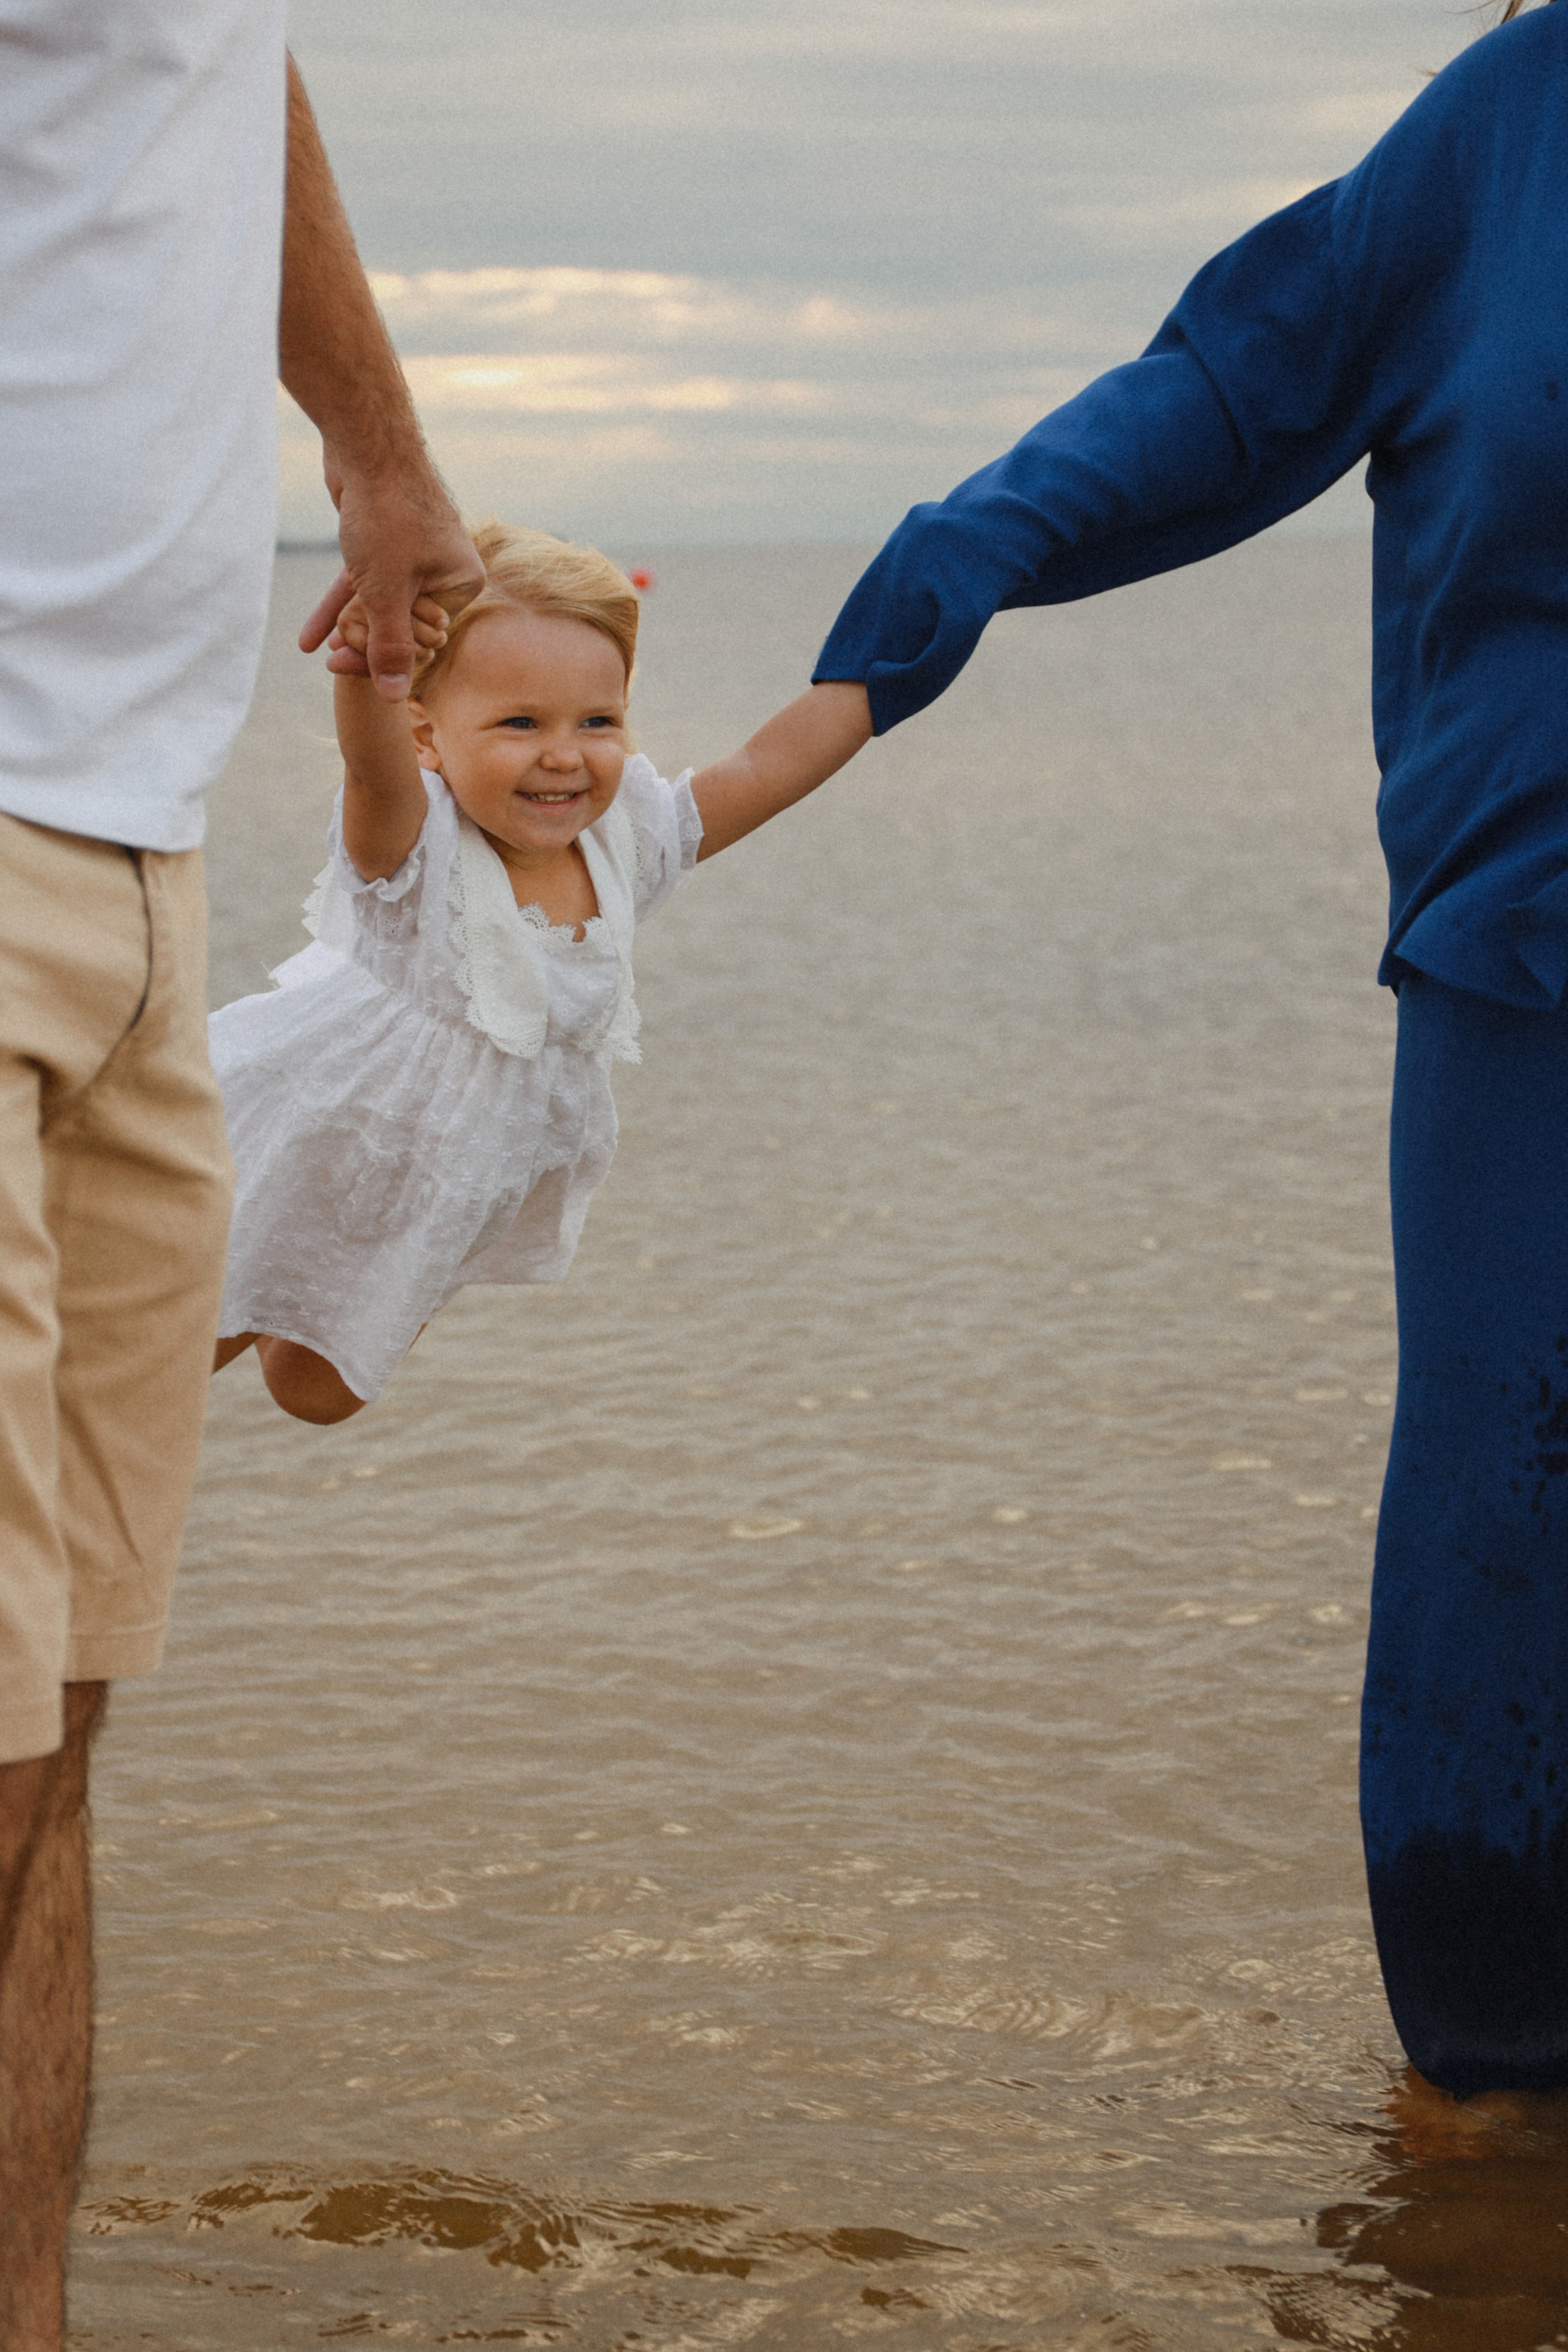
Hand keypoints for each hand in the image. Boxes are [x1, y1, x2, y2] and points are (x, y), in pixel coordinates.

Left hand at [299, 457, 482, 701]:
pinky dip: (338, 604)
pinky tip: (311, 635)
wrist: (366, 443)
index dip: (388, 659)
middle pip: (402, 623)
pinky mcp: (383, 543)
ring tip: (321, 654)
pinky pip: (363, 584)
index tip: (349, 670)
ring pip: (379, 603)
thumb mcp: (387, 592)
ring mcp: (413, 555)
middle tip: (331, 664)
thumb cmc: (388, 514)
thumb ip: (391, 645)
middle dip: (366, 643)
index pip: (425, 638)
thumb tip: (395, 696)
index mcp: (460, 583)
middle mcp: (442, 570)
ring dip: (347, 628)